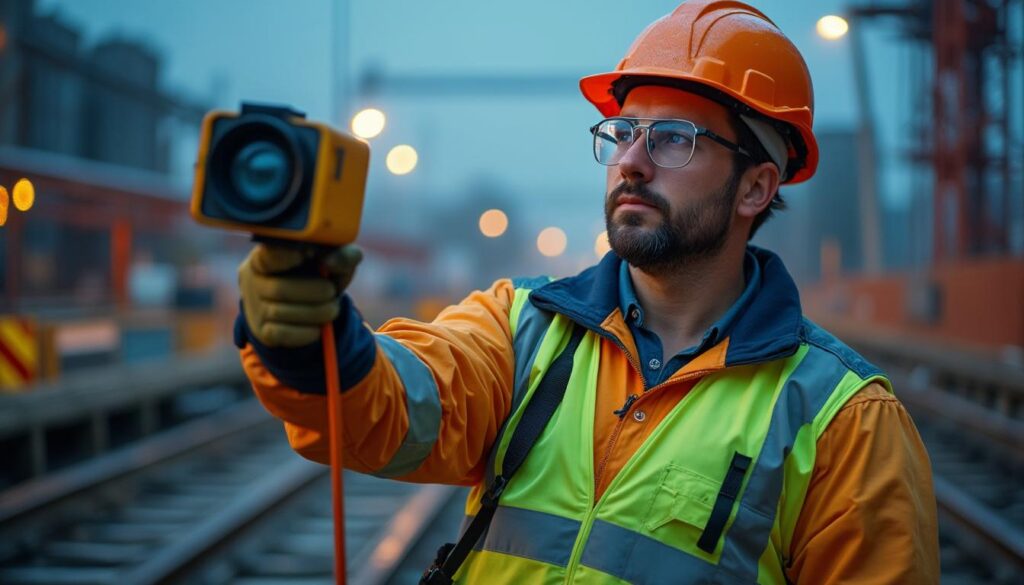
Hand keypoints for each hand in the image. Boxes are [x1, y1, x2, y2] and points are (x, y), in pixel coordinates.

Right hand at [238, 243, 362, 346]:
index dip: (284, 256)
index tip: (308, 254)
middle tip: (332, 293)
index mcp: (266, 256)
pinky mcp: (262, 331)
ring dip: (314, 313)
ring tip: (332, 309)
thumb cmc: (320, 273)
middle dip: (312, 293)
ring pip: (280, 313)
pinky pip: (281, 334)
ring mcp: (255, 307)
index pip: (266, 255)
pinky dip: (305, 333)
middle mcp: (253, 280)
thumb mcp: (336, 261)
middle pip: (279, 289)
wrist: (308, 304)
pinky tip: (319, 327)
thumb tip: (331, 261)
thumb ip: (343, 254)